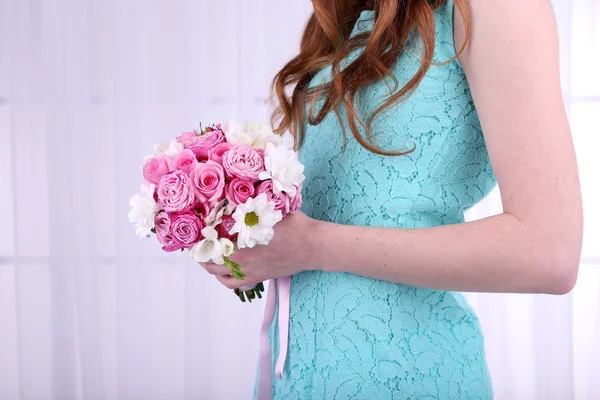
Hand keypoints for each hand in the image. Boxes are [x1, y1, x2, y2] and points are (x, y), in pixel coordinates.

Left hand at [198, 211, 319, 288]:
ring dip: (210, 266)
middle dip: (201, 253)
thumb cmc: (294, 226)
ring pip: (218, 274)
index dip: (199, 239)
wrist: (312, 246)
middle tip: (198, 244)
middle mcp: (242, 259)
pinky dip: (223, 279)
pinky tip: (223, 271)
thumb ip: (251, 207)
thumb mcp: (271, 210)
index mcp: (241, 242)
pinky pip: (233, 284)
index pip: (210, 244)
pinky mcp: (258, 278)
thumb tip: (236, 198)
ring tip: (207, 257)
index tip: (195, 233)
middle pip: (210, 261)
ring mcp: (249, 271)